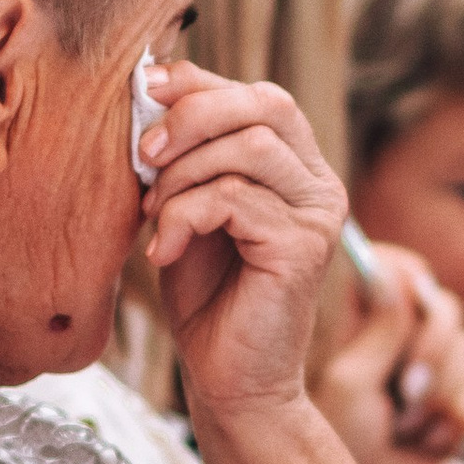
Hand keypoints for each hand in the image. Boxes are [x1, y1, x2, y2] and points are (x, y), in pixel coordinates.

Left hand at [141, 63, 348, 422]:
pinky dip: (183, 217)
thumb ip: (186, 154)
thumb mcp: (188, 207)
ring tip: (153, 217)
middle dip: (193, 116)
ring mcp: (319, 215)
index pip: (259, 96)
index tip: (145, 88)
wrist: (227, 380)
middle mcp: (320, 184)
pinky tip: (164, 251)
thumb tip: (152, 85)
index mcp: (297, 167)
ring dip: (182, 175)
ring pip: (248, 147)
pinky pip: (234, 198)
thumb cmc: (205, 296)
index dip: (201, 82)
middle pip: (266, 104)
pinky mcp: (304, 248)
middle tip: (143, 155)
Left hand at [313, 242, 463, 463]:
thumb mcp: (352, 380)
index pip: (406, 272)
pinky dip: (460, 421)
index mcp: (363, 320)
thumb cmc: (342, 444)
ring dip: (442, 395)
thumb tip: (388, 270)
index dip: (413, 294)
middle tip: (403, 393)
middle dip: (432, 356)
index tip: (401, 323)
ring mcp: (434, 371)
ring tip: (407, 428)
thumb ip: (381, 326)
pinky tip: (430, 444)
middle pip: (447, 308)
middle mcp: (401, 338)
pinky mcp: (458, 406)